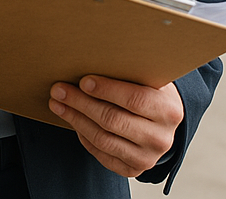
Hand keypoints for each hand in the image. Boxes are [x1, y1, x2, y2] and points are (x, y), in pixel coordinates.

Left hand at [49, 76, 182, 176]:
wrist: (161, 121)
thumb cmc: (146, 91)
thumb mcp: (146, 78)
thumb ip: (126, 71)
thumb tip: (88, 58)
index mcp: (168, 110)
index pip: (135, 100)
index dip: (107, 90)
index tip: (83, 81)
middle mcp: (161, 138)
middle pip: (114, 120)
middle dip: (81, 103)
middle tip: (58, 89)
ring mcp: (148, 157)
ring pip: (104, 139)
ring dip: (75, 119)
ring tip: (57, 103)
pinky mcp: (133, 168)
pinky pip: (103, 155)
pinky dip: (84, 137)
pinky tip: (73, 121)